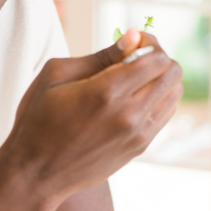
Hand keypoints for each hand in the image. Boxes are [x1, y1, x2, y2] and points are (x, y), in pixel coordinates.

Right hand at [0, 28, 181, 198]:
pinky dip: (158, 99)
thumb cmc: (38, 119)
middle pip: (172, 73)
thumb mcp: (56, 75)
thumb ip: (100, 55)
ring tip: (134, 78)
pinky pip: (166, 114)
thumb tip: (134, 37)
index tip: (133, 42)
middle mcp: (128, 114)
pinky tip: (134, 97)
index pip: (156, 58)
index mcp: (106, 92)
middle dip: (158, 57)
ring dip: (161, 78)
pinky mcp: (139, 148)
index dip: (149, 42)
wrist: (36, 173)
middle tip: (135, 57)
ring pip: (174, 93)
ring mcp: (137, 134)